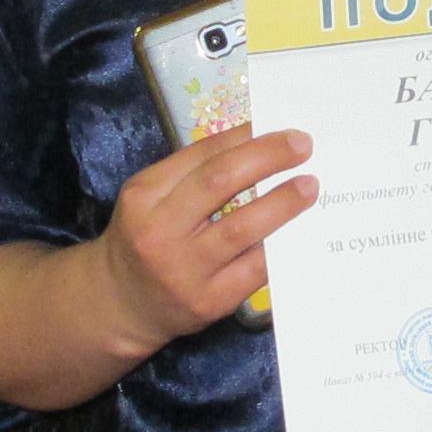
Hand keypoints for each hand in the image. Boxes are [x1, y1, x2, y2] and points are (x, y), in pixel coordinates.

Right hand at [87, 126, 315, 362]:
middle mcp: (159, 231)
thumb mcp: (150, 200)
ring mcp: (184, 270)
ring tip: (309, 186)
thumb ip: (192, 175)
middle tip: (302, 145)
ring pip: (242, 228)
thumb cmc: (143, 241)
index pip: (200, 155)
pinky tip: (299, 232)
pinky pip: (253, 269)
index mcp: (144, 195)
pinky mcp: (207, 301)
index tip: (277, 125)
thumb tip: (256, 145)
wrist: (122, 306)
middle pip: (220, 182)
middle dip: (267, 157)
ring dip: (282, 202)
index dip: (244, 136)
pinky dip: (280, 247)